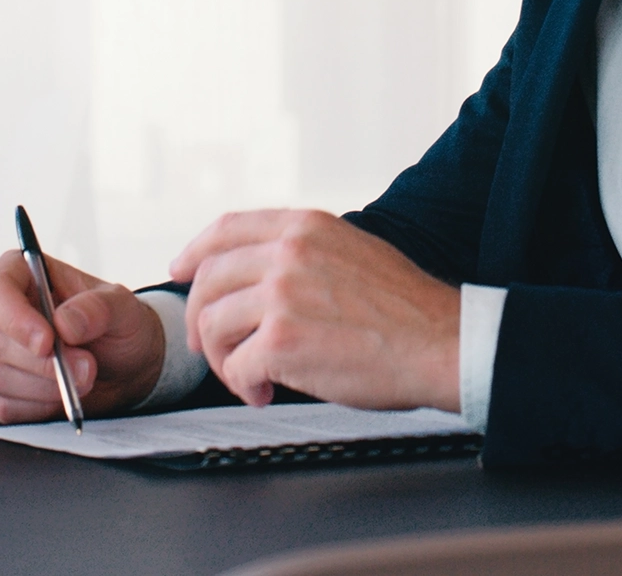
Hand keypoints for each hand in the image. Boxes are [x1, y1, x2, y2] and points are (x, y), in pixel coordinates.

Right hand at [0, 249, 164, 422]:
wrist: (123, 367)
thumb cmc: (117, 327)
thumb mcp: (123, 309)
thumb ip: (98, 309)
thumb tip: (64, 322)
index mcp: (21, 274)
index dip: (15, 319)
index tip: (47, 343)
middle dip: (41, 364)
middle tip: (85, 367)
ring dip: (42, 387)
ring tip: (80, 380)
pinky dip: (33, 407)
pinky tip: (58, 397)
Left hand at [172, 209, 460, 411]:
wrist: (441, 343)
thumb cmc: (405, 309)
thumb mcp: (352, 250)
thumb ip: (303, 252)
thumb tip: (260, 272)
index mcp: (304, 226)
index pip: (226, 228)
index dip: (195, 251)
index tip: (180, 269)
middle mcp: (286, 252)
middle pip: (209, 279)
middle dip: (201, 317)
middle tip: (211, 346)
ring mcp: (280, 294)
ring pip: (213, 324)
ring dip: (224, 359)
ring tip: (252, 377)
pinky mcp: (280, 340)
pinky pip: (236, 366)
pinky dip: (244, 386)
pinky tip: (266, 393)